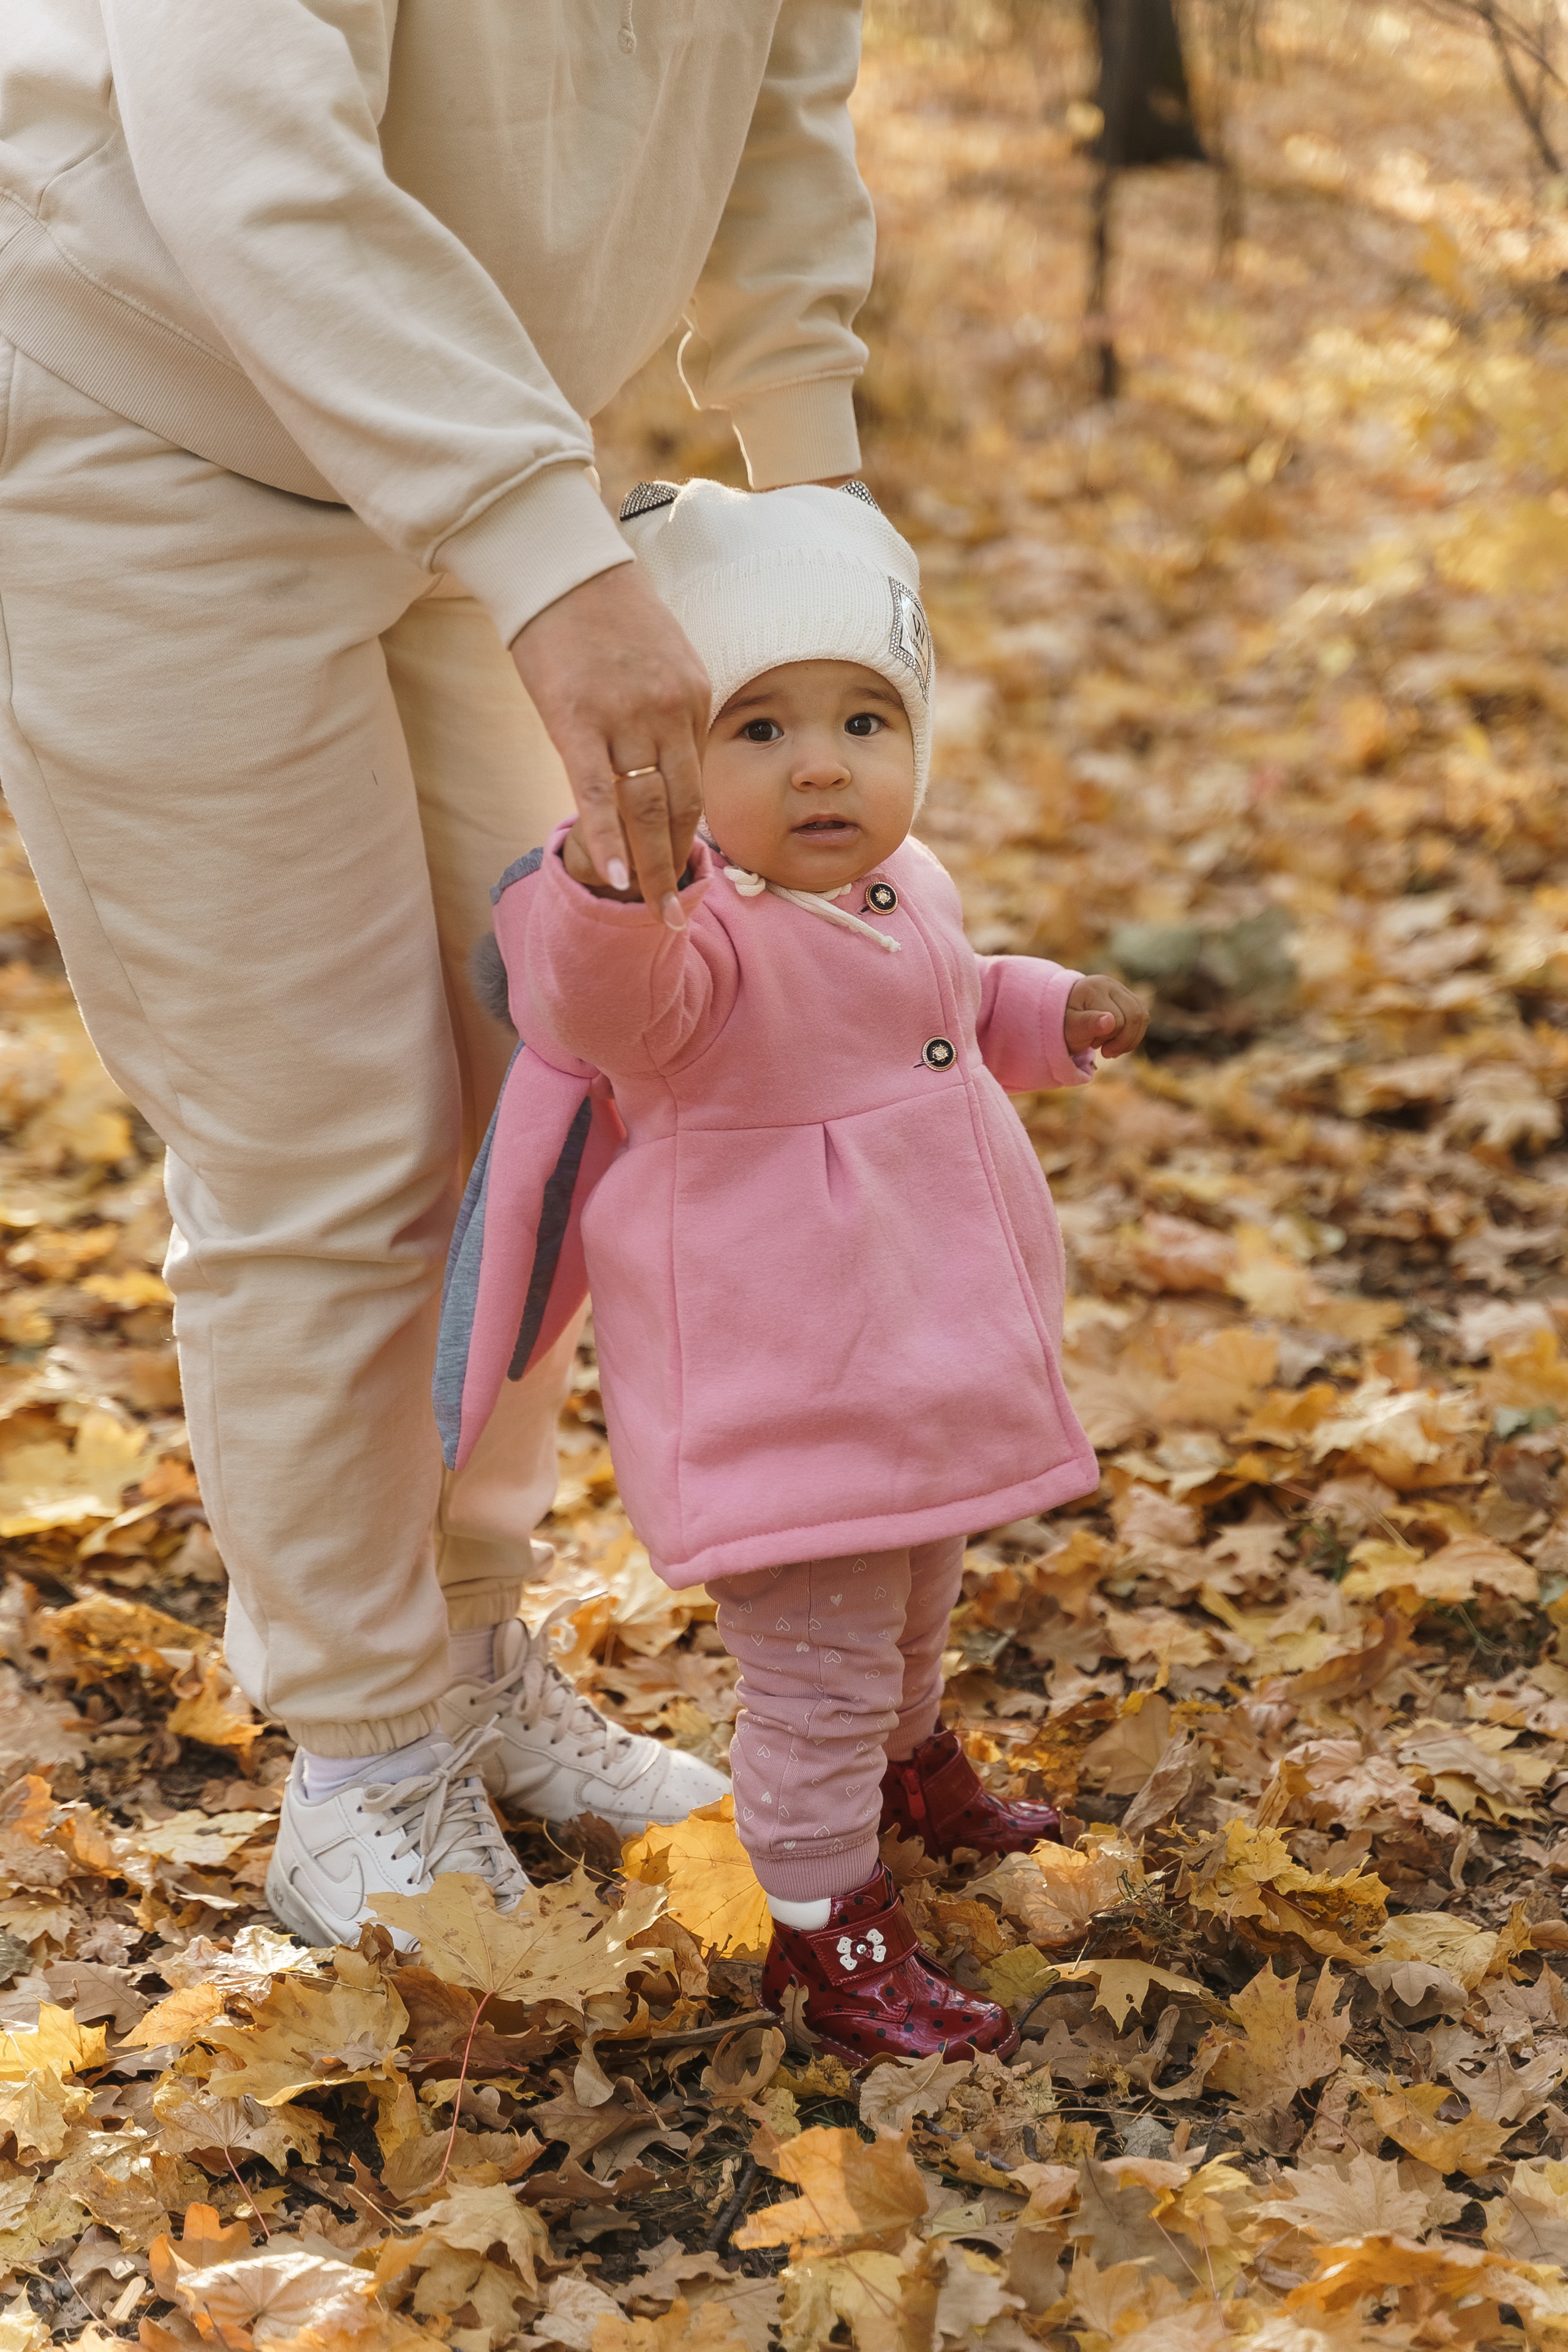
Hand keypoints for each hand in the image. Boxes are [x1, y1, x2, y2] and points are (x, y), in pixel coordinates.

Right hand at [510, 565, 709, 928]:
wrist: (560, 562)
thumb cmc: (603, 610)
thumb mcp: (658, 656)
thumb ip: (665, 710)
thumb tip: (660, 759)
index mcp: (693, 695)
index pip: (695, 780)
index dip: (689, 832)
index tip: (681, 869)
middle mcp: (667, 710)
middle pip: (680, 804)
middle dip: (677, 864)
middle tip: (674, 912)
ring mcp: (623, 716)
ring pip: (644, 806)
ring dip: (648, 865)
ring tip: (649, 910)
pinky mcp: (574, 719)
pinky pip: (595, 791)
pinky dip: (608, 836)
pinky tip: (615, 873)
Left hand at [1065, 974, 1147, 1059]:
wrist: (1061, 1013)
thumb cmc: (1064, 1023)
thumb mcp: (1070, 1027)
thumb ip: (1088, 1024)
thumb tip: (1110, 1021)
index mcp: (1094, 989)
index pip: (1117, 1019)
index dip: (1109, 1038)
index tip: (1093, 1045)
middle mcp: (1110, 984)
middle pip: (1135, 1015)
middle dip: (1124, 1040)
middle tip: (1105, 1051)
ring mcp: (1121, 989)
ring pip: (1143, 1016)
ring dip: (1130, 1039)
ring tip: (1110, 1047)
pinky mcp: (1128, 997)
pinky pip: (1143, 1016)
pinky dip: (1134, 1034)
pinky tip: (1118, 1041)